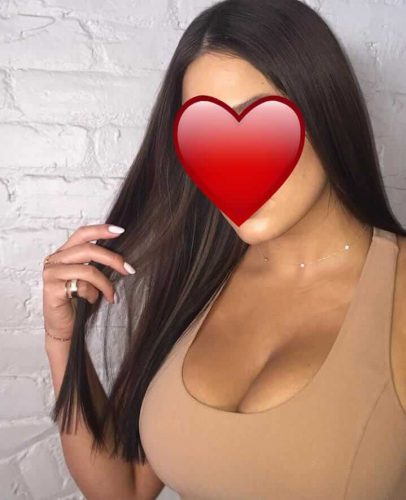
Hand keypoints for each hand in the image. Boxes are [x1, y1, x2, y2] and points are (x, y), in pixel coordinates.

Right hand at [42, 223, 134, 341]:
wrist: (64, 327)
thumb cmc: (78, 302)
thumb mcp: (88, 277)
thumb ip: (95, 263)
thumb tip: (120, 256)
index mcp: (63, 253)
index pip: (82, 234)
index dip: (101, 230)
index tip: (120, 231)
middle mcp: (55, 260)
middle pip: (88, 250)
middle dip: (112, 259)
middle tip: (129, 270)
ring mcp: (51, 274)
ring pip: (88, 270)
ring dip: (106, 284)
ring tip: (112, 296)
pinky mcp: (52, 289)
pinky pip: (81, 287)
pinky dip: (93, 295)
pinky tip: (92, 301)